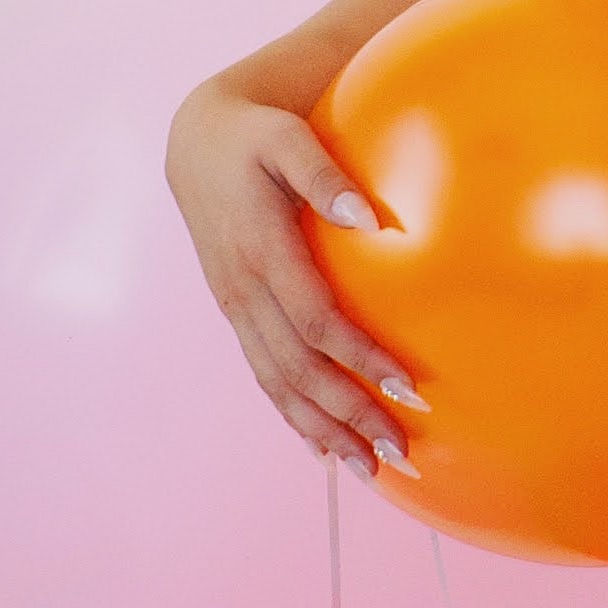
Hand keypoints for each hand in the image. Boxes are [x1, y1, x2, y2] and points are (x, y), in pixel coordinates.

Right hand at [163, 81, 421, 472]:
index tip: (411, 388)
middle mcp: (244, 291)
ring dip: (323, 430)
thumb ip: (325, 175)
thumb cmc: (255, 137)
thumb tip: (371, 218)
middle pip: (298, 370)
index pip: (316, 321)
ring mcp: (237, 307)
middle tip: (402, 450)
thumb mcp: (287, 138)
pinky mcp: (238, 314)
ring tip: (369, 470)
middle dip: (350, 414)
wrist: (197, 144)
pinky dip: (294, 416)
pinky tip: (324, 447)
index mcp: (260, 251)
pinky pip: (265, 376)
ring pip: (278, 385)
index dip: (361, 359)